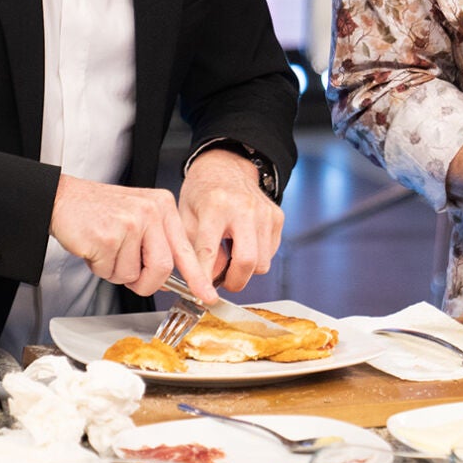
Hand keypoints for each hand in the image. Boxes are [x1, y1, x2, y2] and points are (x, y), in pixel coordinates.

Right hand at [50, 174, 213, 301]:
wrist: (62, 198)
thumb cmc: (99, 210)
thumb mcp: (138, 215)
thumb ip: (157, 241)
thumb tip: (170, 277)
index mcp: (162, 206)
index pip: (185, 248)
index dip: (197, 277)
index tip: (207, 295)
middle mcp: (150, 211)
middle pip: (162, 268)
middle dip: (146, 283)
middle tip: (131, 275)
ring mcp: (130, 224)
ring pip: (133, 274)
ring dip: (116, 272)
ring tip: (106, 249)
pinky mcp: (108, 238)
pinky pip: (110, 272)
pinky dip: (100, 268)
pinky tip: (94, 248)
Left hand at [179, 149, 283, 292]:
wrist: (226, 167)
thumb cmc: (203, 193)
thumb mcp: (186, 218)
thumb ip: (195, 250)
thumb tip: (211, 278)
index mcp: (215, 206)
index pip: (208, 251)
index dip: (204, 278)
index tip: (203, 296)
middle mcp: (244, 208)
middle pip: (247, 261)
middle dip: (234, 281)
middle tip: (222, 283)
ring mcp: (264, 212)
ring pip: (262, 263)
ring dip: (245, 270)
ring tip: (230, 257)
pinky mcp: (277, 217)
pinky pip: (270, 253)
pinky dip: (257, 257)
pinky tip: (243, 244)